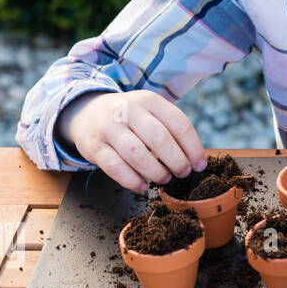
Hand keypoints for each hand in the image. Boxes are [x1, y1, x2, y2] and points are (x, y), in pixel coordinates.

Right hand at [56, 90, 206, 192]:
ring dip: (155, 171)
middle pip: (159, 138)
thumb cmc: (130, 119)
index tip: (200, 165)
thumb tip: (195, 161)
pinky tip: (142, 186)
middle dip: (176, 161)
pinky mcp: (94, 146)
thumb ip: (170, 130)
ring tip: (164, 179)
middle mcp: (128, 111)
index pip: (180, 124)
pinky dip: (131, 180)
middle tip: (183, 173)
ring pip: (136, 153)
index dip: (193, 148)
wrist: (86, 114)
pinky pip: (114, 166)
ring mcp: (109, 127)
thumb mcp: (150, 113)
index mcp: (149, 100)